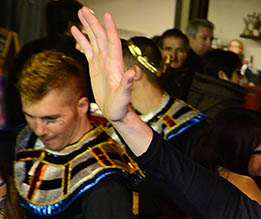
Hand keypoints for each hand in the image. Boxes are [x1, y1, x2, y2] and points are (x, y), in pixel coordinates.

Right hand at [70, 8, 134, 122]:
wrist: (116, 113)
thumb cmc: (121, 107)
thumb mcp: (124, 96)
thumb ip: (127, 84)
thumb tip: (132, 72)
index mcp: (115, 65)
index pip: (113, 42)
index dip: (110, 28)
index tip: (107, 15)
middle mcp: (109, 60)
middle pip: (100, 36)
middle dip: (93, 22)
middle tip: (84, 9)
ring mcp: (102, 62)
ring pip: (94, 40)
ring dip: (88, 26)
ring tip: (81, 13)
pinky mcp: (95, 67)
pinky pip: (88, 49)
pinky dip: (82, 39)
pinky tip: (75, 31)